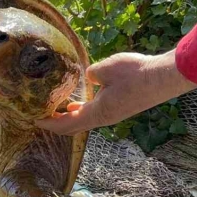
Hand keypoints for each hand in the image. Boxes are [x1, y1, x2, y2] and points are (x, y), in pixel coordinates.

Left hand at [35, 50, 196, 135]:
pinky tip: (77, 104)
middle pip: (74, 127)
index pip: (67, 124)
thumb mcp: (105, 68)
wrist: (162, 78)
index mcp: (98, 112)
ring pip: (85, 121)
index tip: (34, 121)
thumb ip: (91, 75)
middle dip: (56, 125)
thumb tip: (88, 78)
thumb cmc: (134, 73)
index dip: (49, 124)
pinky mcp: (121, 109)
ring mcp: (114, 115)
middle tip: (40, 119)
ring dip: (69, 119)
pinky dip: (81, 113)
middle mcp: (104, 118)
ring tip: (55, 112)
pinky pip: (95, 115)